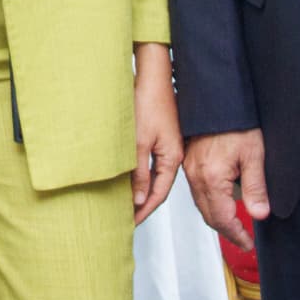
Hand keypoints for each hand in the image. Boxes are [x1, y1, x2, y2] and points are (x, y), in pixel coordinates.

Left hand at [132, 44, 182, 225]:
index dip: (145, 210)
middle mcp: (172, 154)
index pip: (159, 194)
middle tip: (127, 218)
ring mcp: (167, 145)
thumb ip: (139, 173)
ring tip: (126, 203)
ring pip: (154, 175)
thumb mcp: (139, 142)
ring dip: (141, 189)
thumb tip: (138, 199)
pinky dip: (141, 174)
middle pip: (158, 187)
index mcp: (172, 158)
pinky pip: (151, 162)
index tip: (131, 223)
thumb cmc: (148, 103)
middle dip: (143, 204)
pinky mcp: (160, 136)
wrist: (152, 76)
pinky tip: (129, 178)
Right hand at [183, 128, 269, 251]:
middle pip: (209, 216)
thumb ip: (256, 188)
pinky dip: (209, 203)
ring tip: (235, 225)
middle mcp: (196, 177)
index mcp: (212, 178)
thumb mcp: (254, 155)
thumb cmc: (237, 123)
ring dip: (217, 218)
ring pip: (201, 205)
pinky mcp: (188, 163)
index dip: (236, 235)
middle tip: (243, 240)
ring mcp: (190, 170)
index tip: (248, 244)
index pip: (222, 219)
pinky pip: (197, 192)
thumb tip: (259, 215)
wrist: (219, 100)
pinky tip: (221, 202)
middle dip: (227, 231)